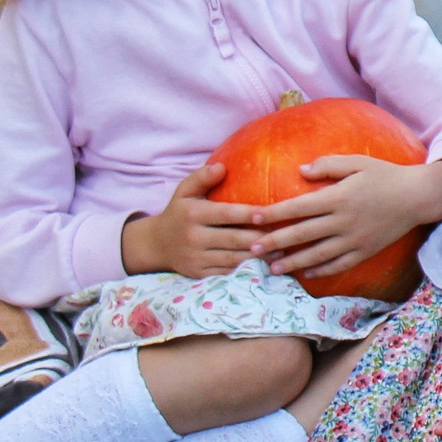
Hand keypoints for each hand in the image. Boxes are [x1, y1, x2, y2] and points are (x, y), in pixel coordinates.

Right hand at [120, 162, 267, 276]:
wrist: (156, 245)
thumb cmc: (179, 212)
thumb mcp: (184, 191)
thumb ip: (202, 177)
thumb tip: (222, 167)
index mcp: (192, 214)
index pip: (226, 213)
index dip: (249, 214)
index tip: (271, 213)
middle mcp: (193, 237)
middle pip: (234, 239)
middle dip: (261, 238)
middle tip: (285, 235)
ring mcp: (196, 258)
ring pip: (233, 259)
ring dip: (258, 257)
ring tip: (281, 252)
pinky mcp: (199, 274)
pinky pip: (227, 272)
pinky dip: (246, 270)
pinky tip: (263, 265)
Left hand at [252, 157, 441, 279]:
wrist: (417, 197)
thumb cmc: (385, 174)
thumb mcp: (358, 162)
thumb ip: (328, 165)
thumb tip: (300, 171)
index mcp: (338, 196)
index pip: (299, 207)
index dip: (275, 213)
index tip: (255, 218)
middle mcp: (343, 221)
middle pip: (302, 234)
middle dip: (274, 242)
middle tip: (251, 248)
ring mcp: (354, 239)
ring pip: (317, 255)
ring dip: (292, 262)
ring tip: (271, 267)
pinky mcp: (365, 251)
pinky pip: (339, 265)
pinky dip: (321, 270)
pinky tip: (305, 273)